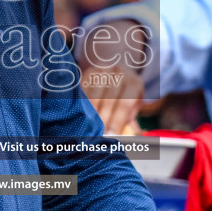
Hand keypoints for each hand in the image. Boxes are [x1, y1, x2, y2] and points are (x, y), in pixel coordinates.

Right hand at [78, 19, 146, 134]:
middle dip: (102, 120)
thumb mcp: (134, 105)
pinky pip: (82, 90)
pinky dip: (79, 104)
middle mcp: (119, 73)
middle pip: (107, 99)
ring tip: (85, 129)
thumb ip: (132, 122)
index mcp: (134, 82)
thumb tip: (132, 139)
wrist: (117, 71)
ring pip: (92, 94)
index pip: (124, 102)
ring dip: (88, 113)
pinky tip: (77, 116)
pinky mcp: (87, 72)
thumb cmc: (126, 96)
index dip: (117, 120)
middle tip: (97, 137)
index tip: (111, 136)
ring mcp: (102, 70)